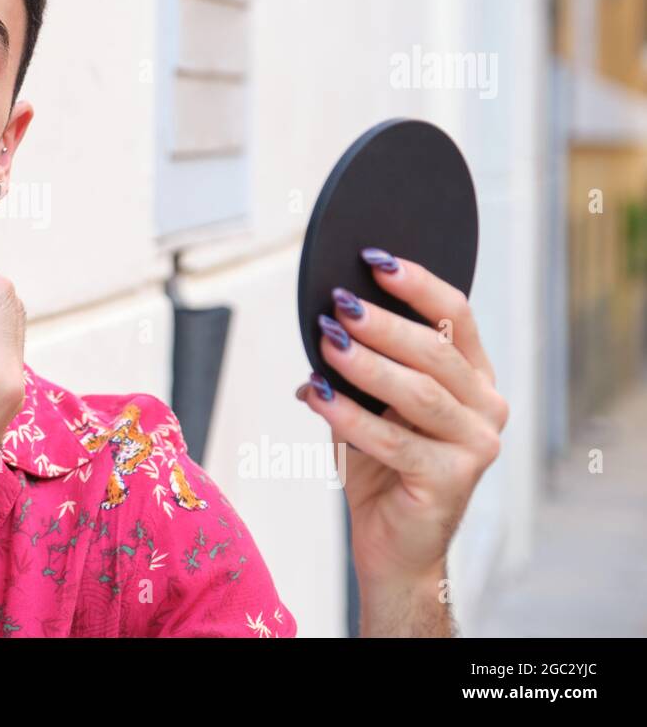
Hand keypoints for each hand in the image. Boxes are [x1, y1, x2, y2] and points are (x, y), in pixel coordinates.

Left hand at [294, 248, 508, 598]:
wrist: (393, 544)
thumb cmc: (381, 466)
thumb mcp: (368, 402)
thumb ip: (357, 363)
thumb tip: (324, 321)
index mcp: (474, 378)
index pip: (456, 316)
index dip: (418, 284)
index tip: (375, 260)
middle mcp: (487, 407)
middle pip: (435, 352)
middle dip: (382, 323)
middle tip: (338, 305)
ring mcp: (476, 446)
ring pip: (418, 393)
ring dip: (367, 364)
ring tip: (326, 342)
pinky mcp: (451, 481)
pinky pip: (393, 440)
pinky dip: (350, 415)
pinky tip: (317, 394)